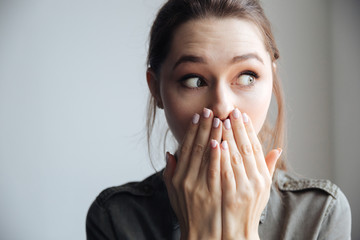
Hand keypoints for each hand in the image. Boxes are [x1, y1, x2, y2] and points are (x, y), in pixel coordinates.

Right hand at [163, 108, 222, 239]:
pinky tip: (221, 142)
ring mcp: (198, 186)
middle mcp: (186, 179)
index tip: (198, 116)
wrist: (201, 235)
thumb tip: (170, 152)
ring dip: (212, 136)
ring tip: (219, 119)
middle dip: (204, 127)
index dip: (192, 131)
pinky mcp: (211, 193)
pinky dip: (217, 155)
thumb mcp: (173, 193)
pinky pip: (214, 170)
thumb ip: (170, 172)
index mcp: (178, 177)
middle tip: (210, 110)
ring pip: (205, 156)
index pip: (186, 148)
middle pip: (196, 147)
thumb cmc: (188, 213)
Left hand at [220, 108, 281, 239]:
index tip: (242, 115)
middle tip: (231, 111)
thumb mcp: (263, 188)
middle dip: (238, 128)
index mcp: (263, 176)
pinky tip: (217, 144)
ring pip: (236, 158)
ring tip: (222, 121)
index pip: (256, 148)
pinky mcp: (231, 196)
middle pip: (246, 149)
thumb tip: (278, 149)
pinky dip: (222, 158)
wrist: (239, 231)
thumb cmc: (250, 207)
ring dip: (229, 138)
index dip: (249, 130)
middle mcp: (256, 181)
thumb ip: (268, 167)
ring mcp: (244, 188)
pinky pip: (226, 173)